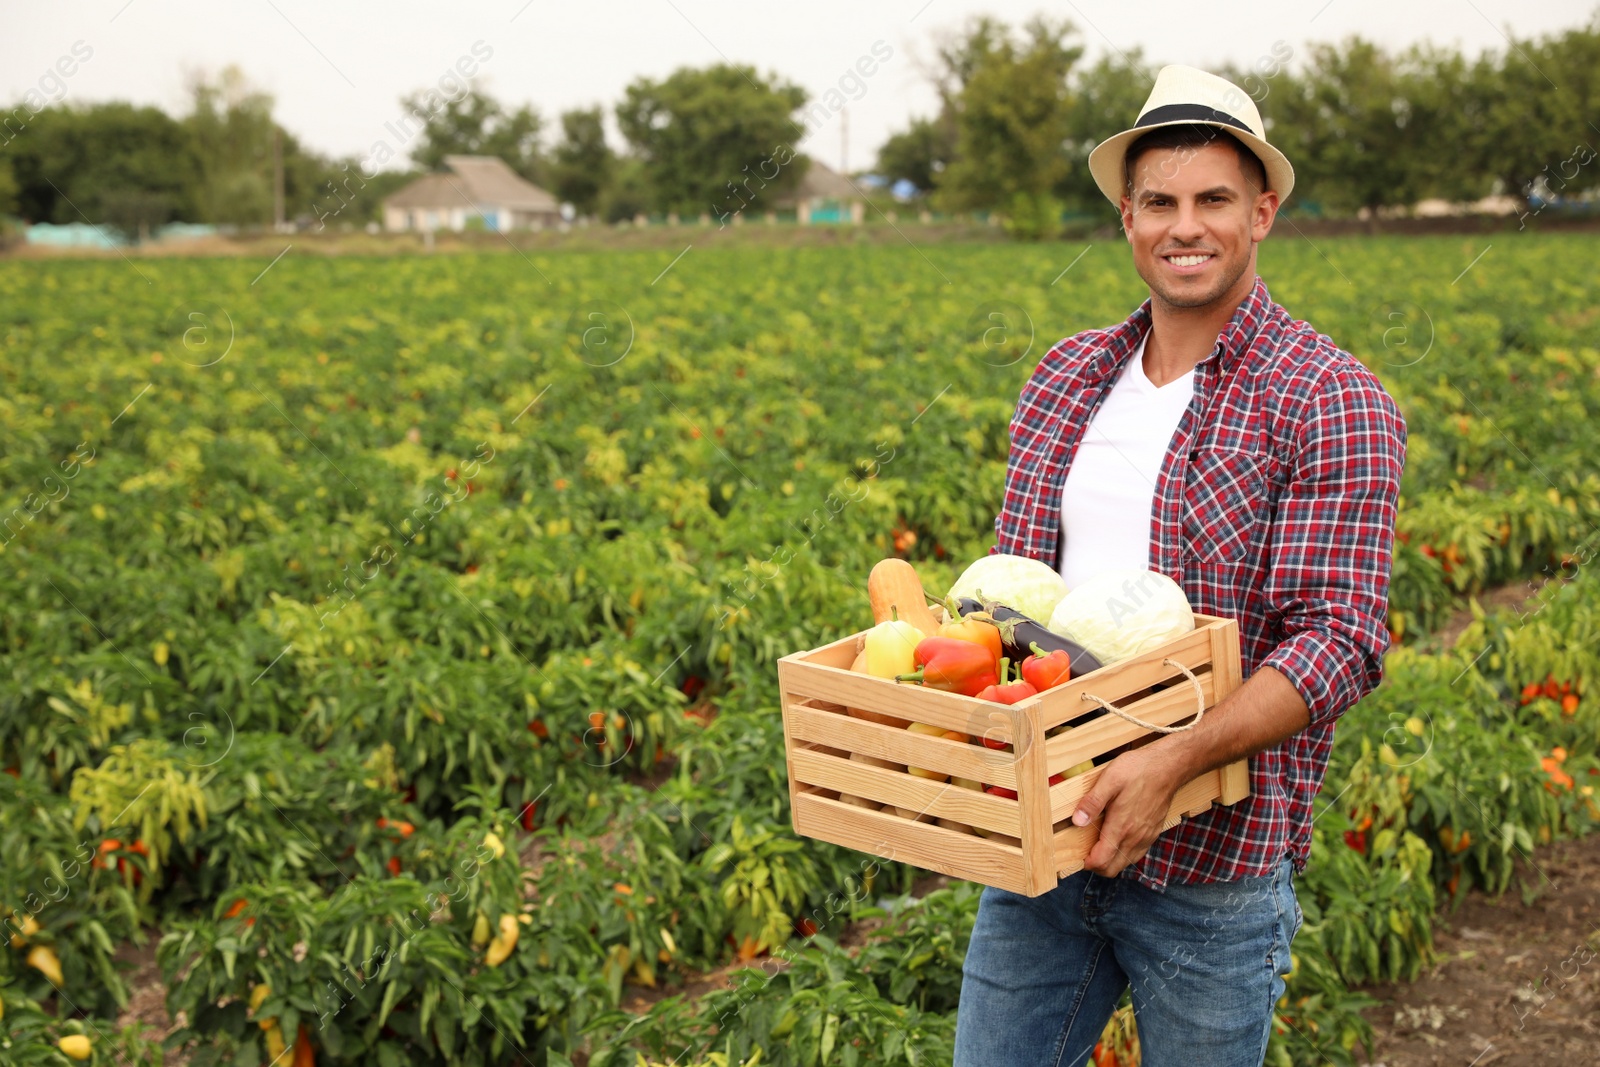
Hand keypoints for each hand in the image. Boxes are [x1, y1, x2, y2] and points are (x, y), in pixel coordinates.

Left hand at [1070, 743, 1186, 877]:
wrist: (1168, 767)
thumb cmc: (1138, 770)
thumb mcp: (1109, 780)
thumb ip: (1092, 802)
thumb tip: (1077, 821)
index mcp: (1122, 827)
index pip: (1101, 862)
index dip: (1086, 863)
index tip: (1077, 854)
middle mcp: (1135, 838)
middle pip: (1112, 869)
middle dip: (1096, 866)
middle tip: (1085, 851)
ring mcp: (1146, 837)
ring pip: (1125, 863)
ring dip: (1110, 861)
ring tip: (1098, 845)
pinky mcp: (1153, 833)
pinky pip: (1137, 854)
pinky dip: (1123, 854)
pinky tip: (1117, 838)